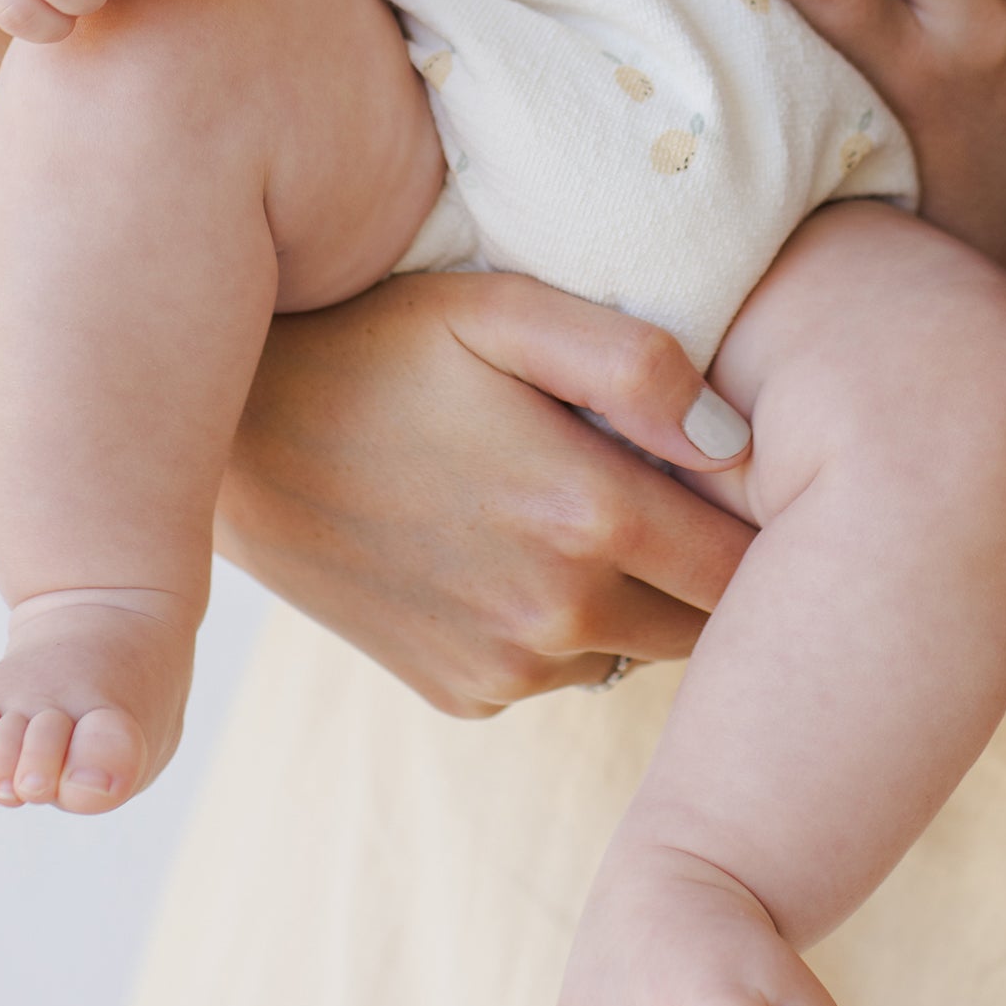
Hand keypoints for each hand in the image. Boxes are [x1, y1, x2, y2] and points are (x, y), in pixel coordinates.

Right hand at [217, 269, 756, 713]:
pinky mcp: (462, 696)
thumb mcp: (504, 310)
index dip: (770, 517)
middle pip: (709, 619)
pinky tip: (524, 545)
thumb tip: (735, 438)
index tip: (765, 471)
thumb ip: (635, 362)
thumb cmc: (382, 342)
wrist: (236, 439)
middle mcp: (554, 614)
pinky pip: (566, 670)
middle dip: (718, 561)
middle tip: (693, 487)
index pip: (748, 561)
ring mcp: (504, 668)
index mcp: (585, 515)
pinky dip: (572, 624)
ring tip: (598, 506)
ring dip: (645, 595)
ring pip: (643, 648)